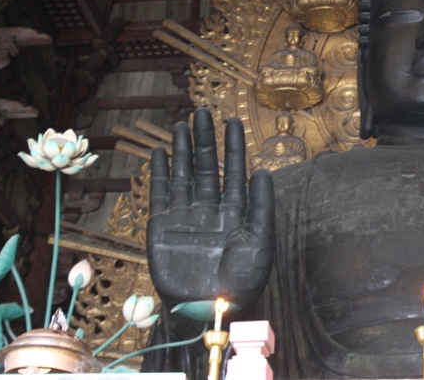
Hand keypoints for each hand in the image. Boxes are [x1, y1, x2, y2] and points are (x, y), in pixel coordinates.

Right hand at [147, 108, 274, 308]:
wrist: (209, 310)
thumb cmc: (241, 282)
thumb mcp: (261, 242)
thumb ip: (262, 206)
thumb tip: (263, 170)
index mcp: (236, 212)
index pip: (235, 171)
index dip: (233, 147)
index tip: (233, 122)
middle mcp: (210, 210)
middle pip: (207, 167)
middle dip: (206, 140)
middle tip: (203, 111)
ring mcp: (186, 217)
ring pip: (184, 175)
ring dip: (183, 150)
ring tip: (182, 124)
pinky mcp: (162, 227)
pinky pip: (161, 194)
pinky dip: (160, 173)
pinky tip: (161, 153)